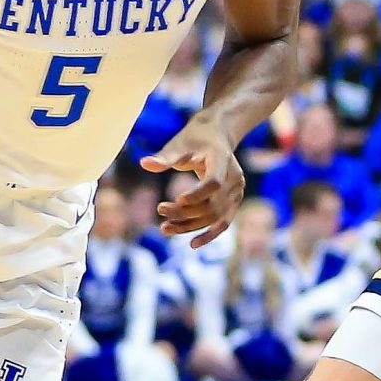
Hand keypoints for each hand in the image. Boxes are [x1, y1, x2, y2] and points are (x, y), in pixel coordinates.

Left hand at [142, 117, 245, 247]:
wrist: (215, 136)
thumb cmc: (194, 139)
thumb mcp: (178, 145)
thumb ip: (164, 157)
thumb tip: (144, 164)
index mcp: (222, 159)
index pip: (213, 183)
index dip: (196, 195)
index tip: (176, 200)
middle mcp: (234, 178)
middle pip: (212, 204)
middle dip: (185, 212)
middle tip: (160, 209)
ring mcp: (237, 192)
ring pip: (215, 217)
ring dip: (190, 226)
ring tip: (165, 228)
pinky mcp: (234, 202)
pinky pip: (223, 222)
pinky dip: (209, 234)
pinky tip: (192, 244)